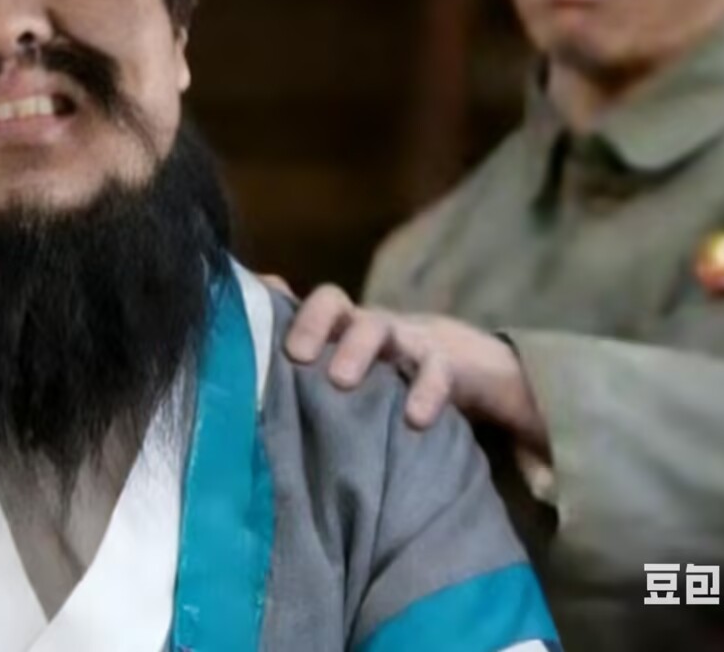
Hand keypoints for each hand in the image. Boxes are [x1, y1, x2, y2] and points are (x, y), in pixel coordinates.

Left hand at [282, 284, 546, 451]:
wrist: (473, 364)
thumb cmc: (389, 366)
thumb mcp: (347, 357)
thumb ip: (303, 346)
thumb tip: (250, 314)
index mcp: (349, 327)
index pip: (324, 303)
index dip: (302, 318)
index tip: (285, 350)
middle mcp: (377, 327)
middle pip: (345, 311)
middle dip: (320, 328)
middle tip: (299, 359)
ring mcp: (412, 342)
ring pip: (384, 330)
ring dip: (360, 348)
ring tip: (341, 382)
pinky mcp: (450, 365)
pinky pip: (438, 371)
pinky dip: (427, 391)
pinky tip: (415, 419)